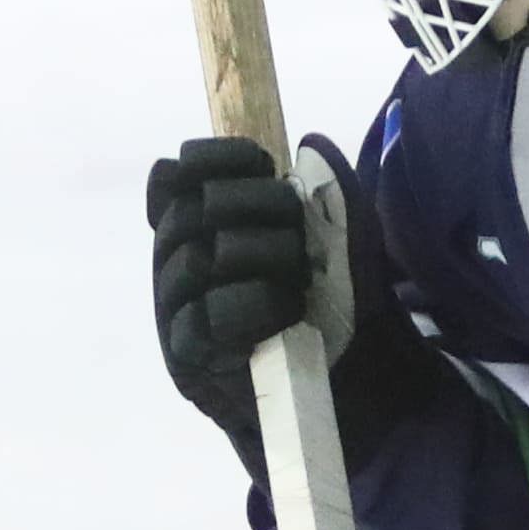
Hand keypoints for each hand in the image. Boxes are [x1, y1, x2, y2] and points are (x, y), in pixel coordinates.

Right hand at [147, 135, 351, 485]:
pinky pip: (205, 319)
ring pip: (194, 261)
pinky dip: (254, 303)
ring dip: (258, 255)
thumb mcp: (343, 239)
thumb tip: (308, 145)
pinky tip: (287, 308)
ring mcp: (175, 316)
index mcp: (200, 230)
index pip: (174, 181)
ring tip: (299, 273)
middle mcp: (176, 267)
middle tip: (293, 226)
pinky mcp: (188, 362)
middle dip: (248, 206)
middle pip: (185, 213)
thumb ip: (327, 190)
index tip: (260, 160)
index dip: (210, 161)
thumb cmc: (338, 303)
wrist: (354, 384)